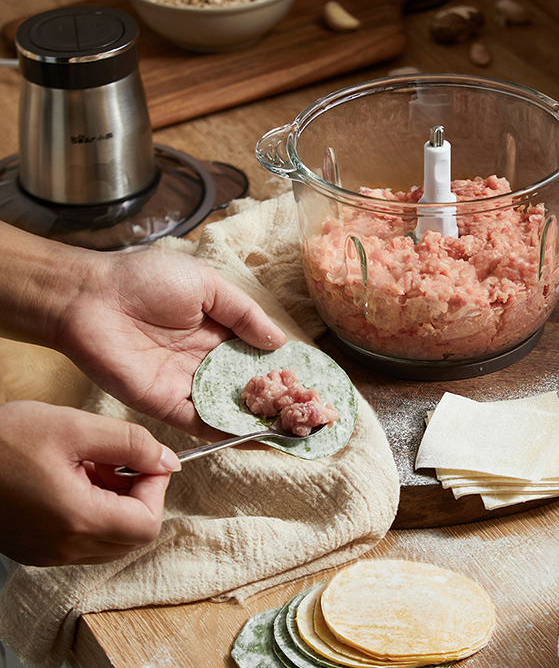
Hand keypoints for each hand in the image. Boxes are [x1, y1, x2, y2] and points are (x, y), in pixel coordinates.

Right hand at [0, 400, 179, 565]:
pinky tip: (73, 477)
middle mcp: (63, 548)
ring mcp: (46, 553)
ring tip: (92, 465)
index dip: (157, 488)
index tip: (146, 459)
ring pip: (109, 539)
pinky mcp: (34, 548)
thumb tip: (168, 460)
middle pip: (132, 536)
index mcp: (77, 520)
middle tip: (119, 460)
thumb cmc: (4, 439)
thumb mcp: (75, 427)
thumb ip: (131, 443)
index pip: (148, 524)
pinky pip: (82, 539)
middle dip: (139, 495)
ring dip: (116, 502)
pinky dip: (92, 510)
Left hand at [60, 248, 287, 438]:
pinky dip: (225, 432)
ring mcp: (186, 383)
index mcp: (217, 329)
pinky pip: (200, 422)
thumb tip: (279, 342)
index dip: (282, 367)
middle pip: (247, 385)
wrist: (88, 298)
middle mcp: (205, 360)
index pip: (256, 354)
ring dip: (257, 418)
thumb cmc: (146, 280)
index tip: (310, 380)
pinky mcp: (165, 404)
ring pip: (229, 407)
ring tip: (291, 430)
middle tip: (308, 413)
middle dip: (276, 398)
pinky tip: (254, 437)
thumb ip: (244, 314)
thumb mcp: (207, 285)